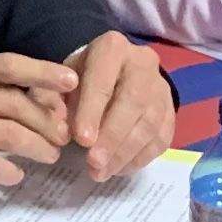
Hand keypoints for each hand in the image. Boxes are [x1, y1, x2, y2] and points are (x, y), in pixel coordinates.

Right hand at [0, 52, 77, 196]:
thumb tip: (31, 97)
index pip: (7, 65)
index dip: (44, 72)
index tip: (71, 82)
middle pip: (16, 102)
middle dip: (48, 120)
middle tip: (63, 135)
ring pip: (10, 133)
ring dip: (38, 147)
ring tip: (49, 155)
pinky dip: (10, 171)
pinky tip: (15, 175)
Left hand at [62, 34, 174, 181]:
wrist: (114, 73)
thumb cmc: (81, 78)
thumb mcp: (60, 80)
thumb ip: (51, 99)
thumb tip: (59, 127)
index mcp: (111, 48)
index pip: (103, 80)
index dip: (92, 111)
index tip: (81, 140)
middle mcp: (142, 63)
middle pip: (133, 102)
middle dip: (112, 137)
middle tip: (94, 163)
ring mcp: (161, 88)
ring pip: (149, 123)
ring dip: (124, 153)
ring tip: (101, 172)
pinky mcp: (171, 111)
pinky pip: (161, 138)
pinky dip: (140, 158)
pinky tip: (119, 168)